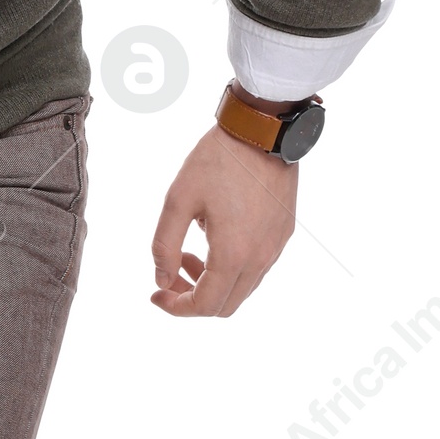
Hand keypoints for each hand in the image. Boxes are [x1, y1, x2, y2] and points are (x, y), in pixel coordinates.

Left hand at [150, 123, 297, 317]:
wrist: (262, 130)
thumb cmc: (218, 160)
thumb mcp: (178, 200)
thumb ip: (165, 247)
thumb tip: (162, 280)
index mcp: (233, 255)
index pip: (204, 305)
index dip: (176, 308)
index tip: (156, 293)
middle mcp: (260, 258)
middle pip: (225, 306)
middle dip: (193, 299)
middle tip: (170, 275)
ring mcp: (276, 247)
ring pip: (243, 289)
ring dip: (213, 283)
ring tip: (190, 254)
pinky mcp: (283, 233)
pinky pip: (257, 268)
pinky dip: (232, 268)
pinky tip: (215, 238)